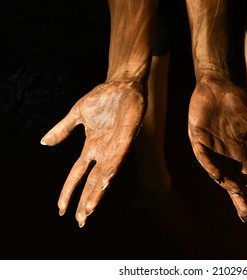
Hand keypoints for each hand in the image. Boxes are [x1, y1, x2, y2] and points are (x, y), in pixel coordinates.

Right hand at [41, 80, 145, 226]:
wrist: (123, 83)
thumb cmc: (104, 97)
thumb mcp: (78, 114)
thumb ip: (63, 130)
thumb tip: (43, 143)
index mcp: (92, 147)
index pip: (77, 174)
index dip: (69, 191)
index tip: (60, 209)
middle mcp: (104, 151)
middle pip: (93, 181)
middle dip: (86, 201)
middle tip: (79, 221)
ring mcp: (116, 145)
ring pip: (106, 174)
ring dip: (98, 191)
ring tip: (89, 209)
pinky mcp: (127, 136)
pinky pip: (119, 156)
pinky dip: (112, 168)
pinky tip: (107, 180)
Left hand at [188, 76, 246, 220]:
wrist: (218, 83)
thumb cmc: (237, 102)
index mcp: (238, 151)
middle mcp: (224, 153)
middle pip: (232, 180)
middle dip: (238, 198)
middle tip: (244, 216)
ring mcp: (210, 146)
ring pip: (217, 171)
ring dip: (226, 184)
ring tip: (236, 195)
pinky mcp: (197, 138)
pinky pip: (202, 156)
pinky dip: (210, 166)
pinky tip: (218, 175)